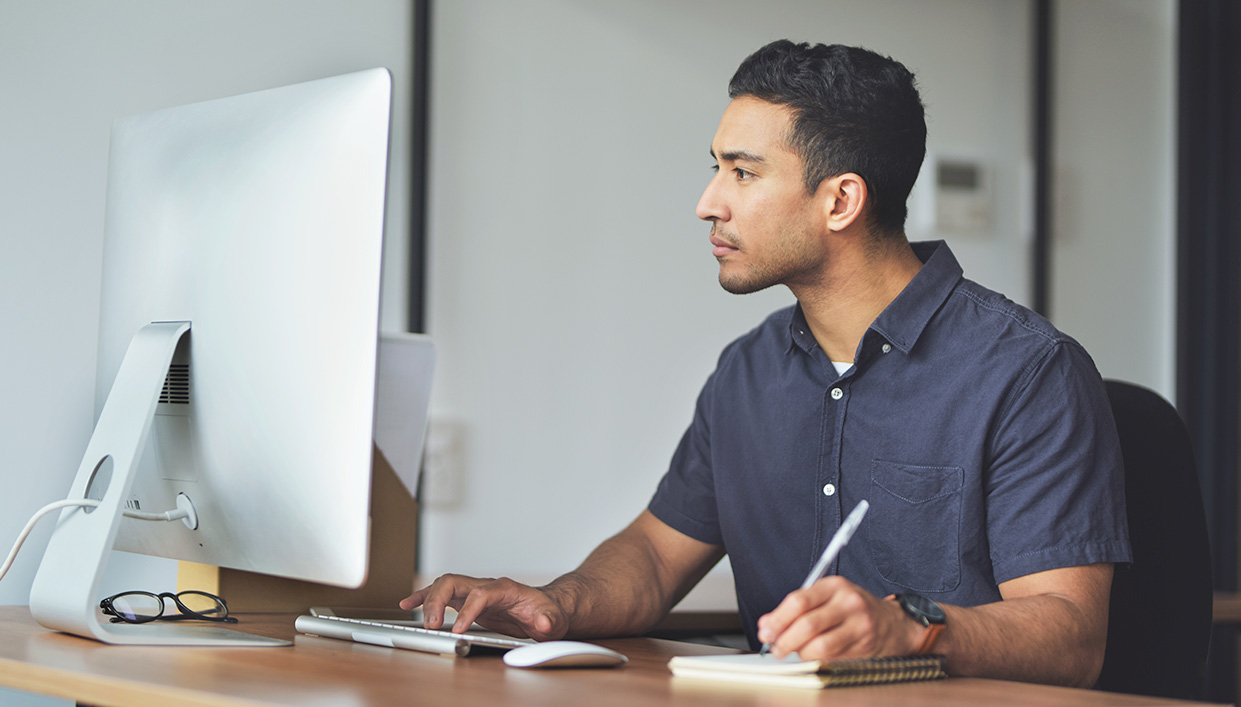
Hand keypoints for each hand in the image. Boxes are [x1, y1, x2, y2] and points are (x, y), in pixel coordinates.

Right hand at [399, 574, 568, 640]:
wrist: (547, 609)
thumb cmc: (548, 612)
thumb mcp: (554, 619)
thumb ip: (549, 620)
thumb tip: (543, 622)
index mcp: (505, 588)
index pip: (480, 594)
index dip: (467, 610)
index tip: (458, 630)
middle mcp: (487, 586)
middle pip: (455, 582)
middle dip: (438, 601)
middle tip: (431, 626)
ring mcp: (475, 592)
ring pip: (444, 585)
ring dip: (428, 599)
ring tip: (416, 617)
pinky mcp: (468, 601)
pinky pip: (442, 595)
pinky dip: (424, 598)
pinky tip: (409, 606)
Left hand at [756, 576, 918, 660]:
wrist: (893, 624)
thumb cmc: (852, 609)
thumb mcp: (827, 598)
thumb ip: (796, 608)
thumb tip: (766, 624)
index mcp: (835, 586)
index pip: (799, 601)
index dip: (777, 619)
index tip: (765, 632)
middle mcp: (849, 603)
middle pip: (808, 625)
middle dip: (785, 640)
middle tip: (775, 649)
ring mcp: (859, 625)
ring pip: (819, 646)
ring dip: (800, 653)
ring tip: (794, 653)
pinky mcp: (864, 646)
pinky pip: (832, 658)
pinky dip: (816, 660)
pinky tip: (812, 657)